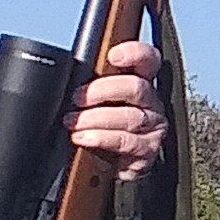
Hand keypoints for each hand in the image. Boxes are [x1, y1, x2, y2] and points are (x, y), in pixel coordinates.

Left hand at [68, 38, 169, 173]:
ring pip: (130, 116)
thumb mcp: (95, 101)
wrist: (107, 166)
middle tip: (77, 98)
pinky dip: (101, 138)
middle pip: (136, 87)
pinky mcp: (148, 150)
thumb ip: (91, 85)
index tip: (113, 56)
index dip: (134, 53)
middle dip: (102, 90)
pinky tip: (83, 138)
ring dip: (95, 118)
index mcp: (140, 82)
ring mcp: (152, 127)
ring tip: (72, 122)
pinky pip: (126, 141)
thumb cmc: (100, 127)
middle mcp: (151, 102)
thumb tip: (67, 76)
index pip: (147, 60)